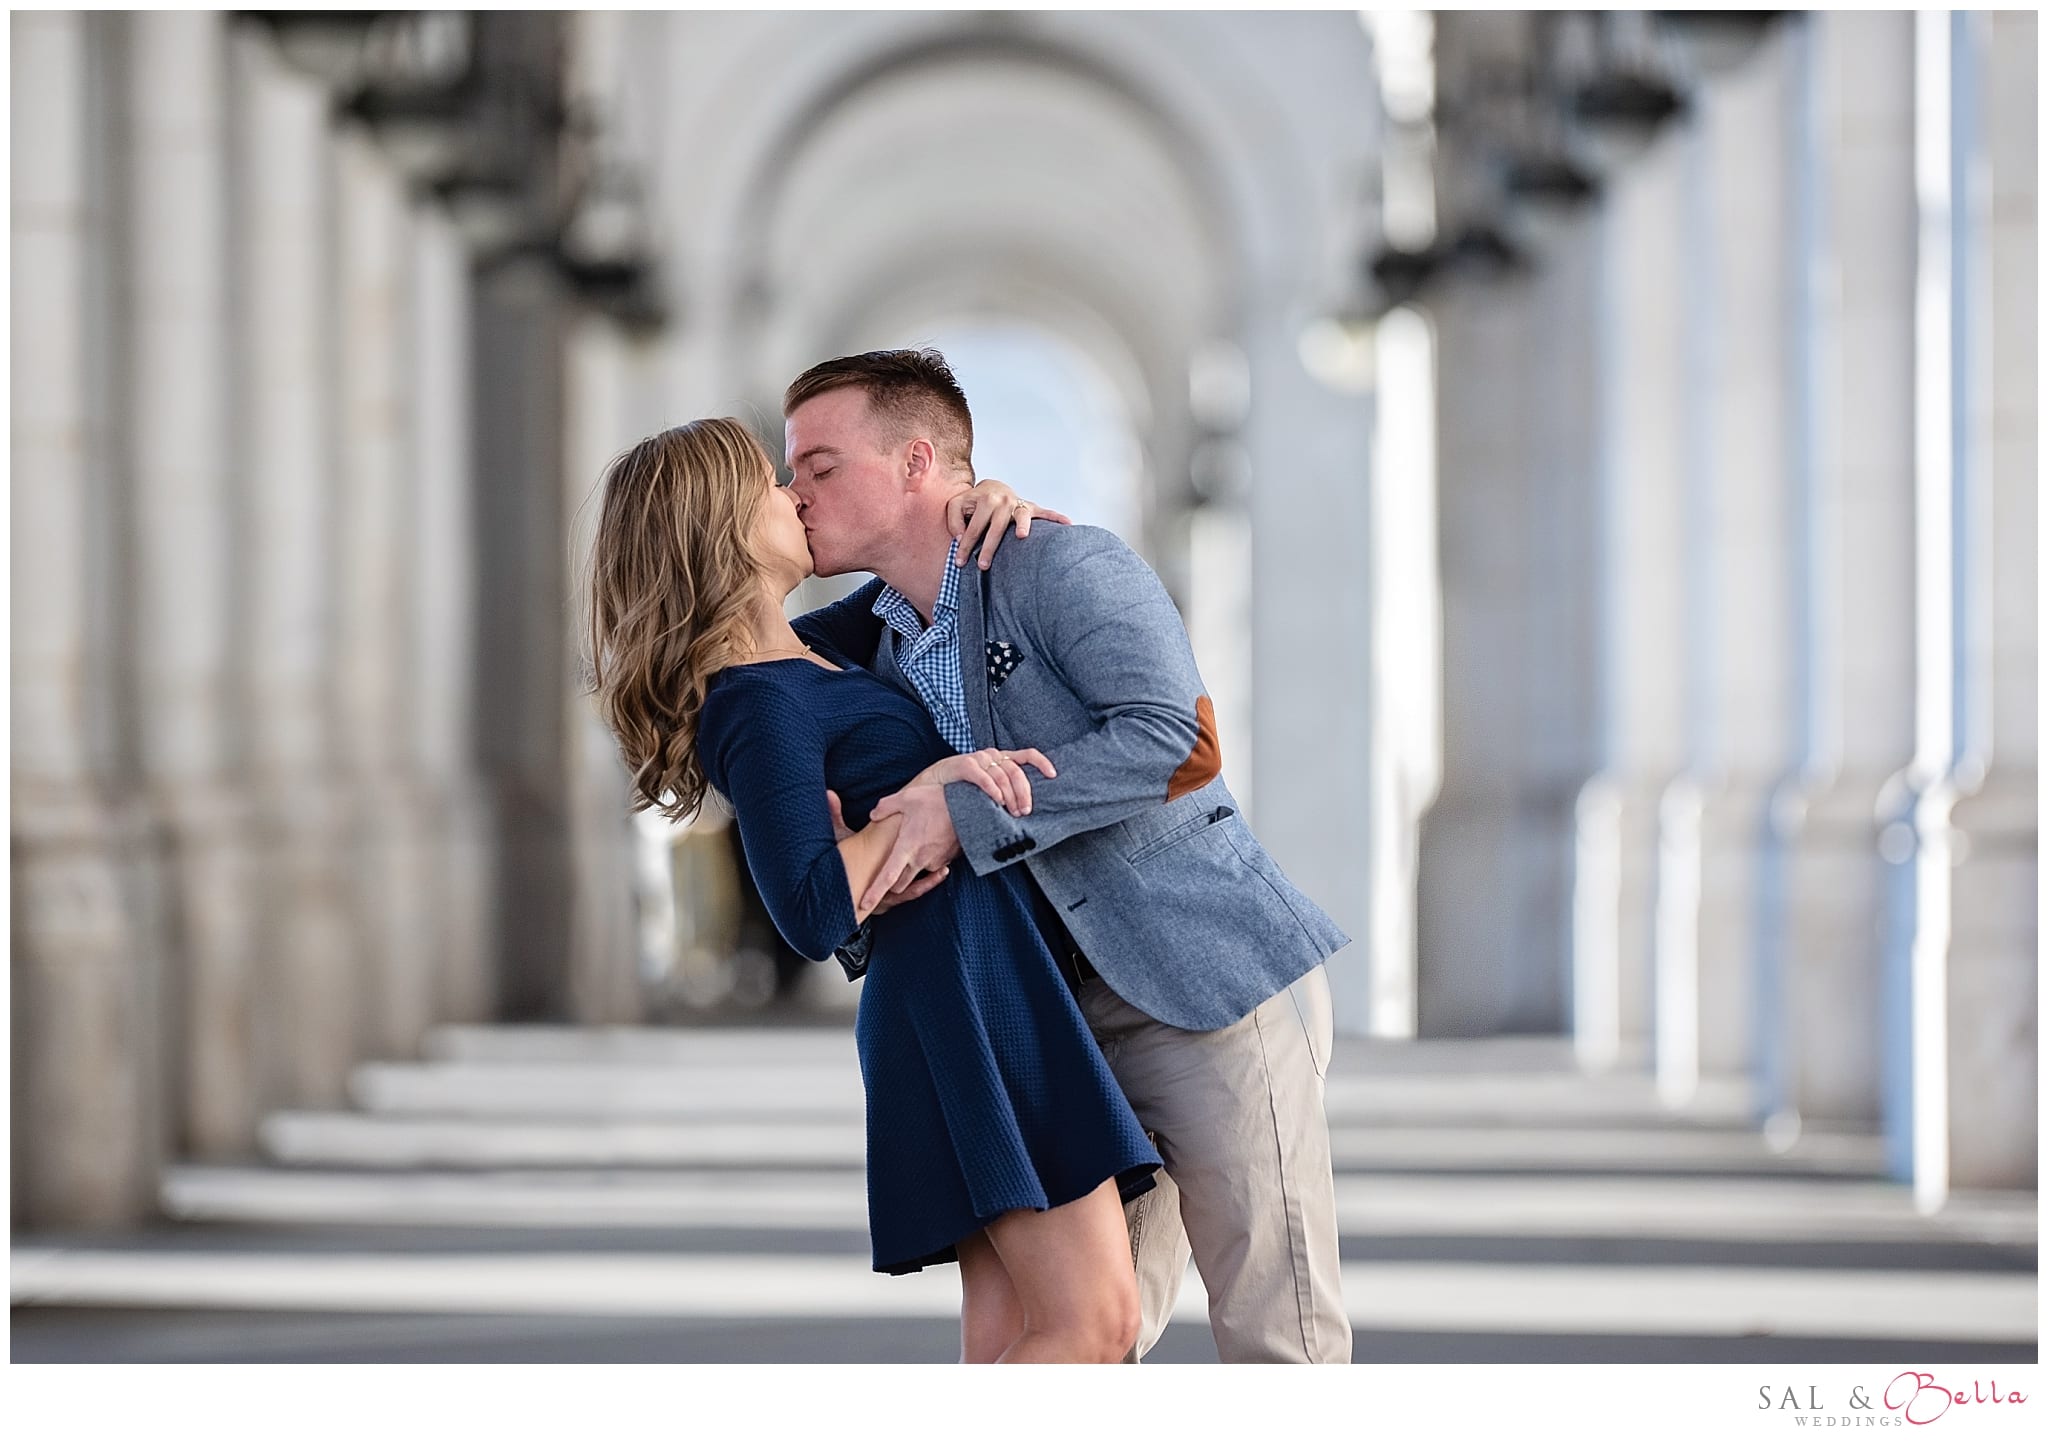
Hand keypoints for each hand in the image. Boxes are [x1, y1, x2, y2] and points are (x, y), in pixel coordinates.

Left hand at [830, 788, 946, 912]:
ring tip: (918, 842)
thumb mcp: (907, 797)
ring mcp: (936, 862)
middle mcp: (920, 860)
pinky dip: (930, 857)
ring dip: (914, 866)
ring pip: (919, 873)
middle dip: (894, 883)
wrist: (970, 806)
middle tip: (890, 871)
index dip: (874, 893)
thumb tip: (873, 814)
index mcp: (906, 848)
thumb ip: (885, 807)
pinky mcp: (948, 859)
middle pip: (901, 884)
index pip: (887, 877)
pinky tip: (932, 839)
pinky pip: (934, 864)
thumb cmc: (936, 800)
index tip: (864, 905)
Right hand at [906, 747, 1056, 816]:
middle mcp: (993, 756)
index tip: (1053, 775)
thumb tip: (1025, 812)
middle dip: (1024, 792)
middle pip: (1016, 771)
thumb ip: (1005, 794)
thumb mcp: (988, 791)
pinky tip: (997, 801)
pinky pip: (983, 776)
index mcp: (1002, 760)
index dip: (1042, 762)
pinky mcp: (964, 764)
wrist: (932, 786)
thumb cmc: (963, 791)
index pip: (1027, 755)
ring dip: (1010, 795)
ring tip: (1012, 812)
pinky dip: (992, 789)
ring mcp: (978, 759)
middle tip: (1025, 811)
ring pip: (1002, 775)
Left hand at [946, 480, 1072, 570]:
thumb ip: (954, 520)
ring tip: (1022, 537)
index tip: (959, 563)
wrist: (992, 487)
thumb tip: (960, 536)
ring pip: (1022, 517)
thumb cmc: (972, 502)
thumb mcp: (956, 505)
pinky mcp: (1030, 508)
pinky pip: (1045, 513)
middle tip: (982, 566)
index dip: (965, 546)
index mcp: (984, 500)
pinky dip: (1056, 517)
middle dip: (988, 547)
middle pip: (996, 527)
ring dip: (1023, 526)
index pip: (974, 528)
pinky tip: (1067, 523)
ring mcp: (1019, 504)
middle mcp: (1003, 501)